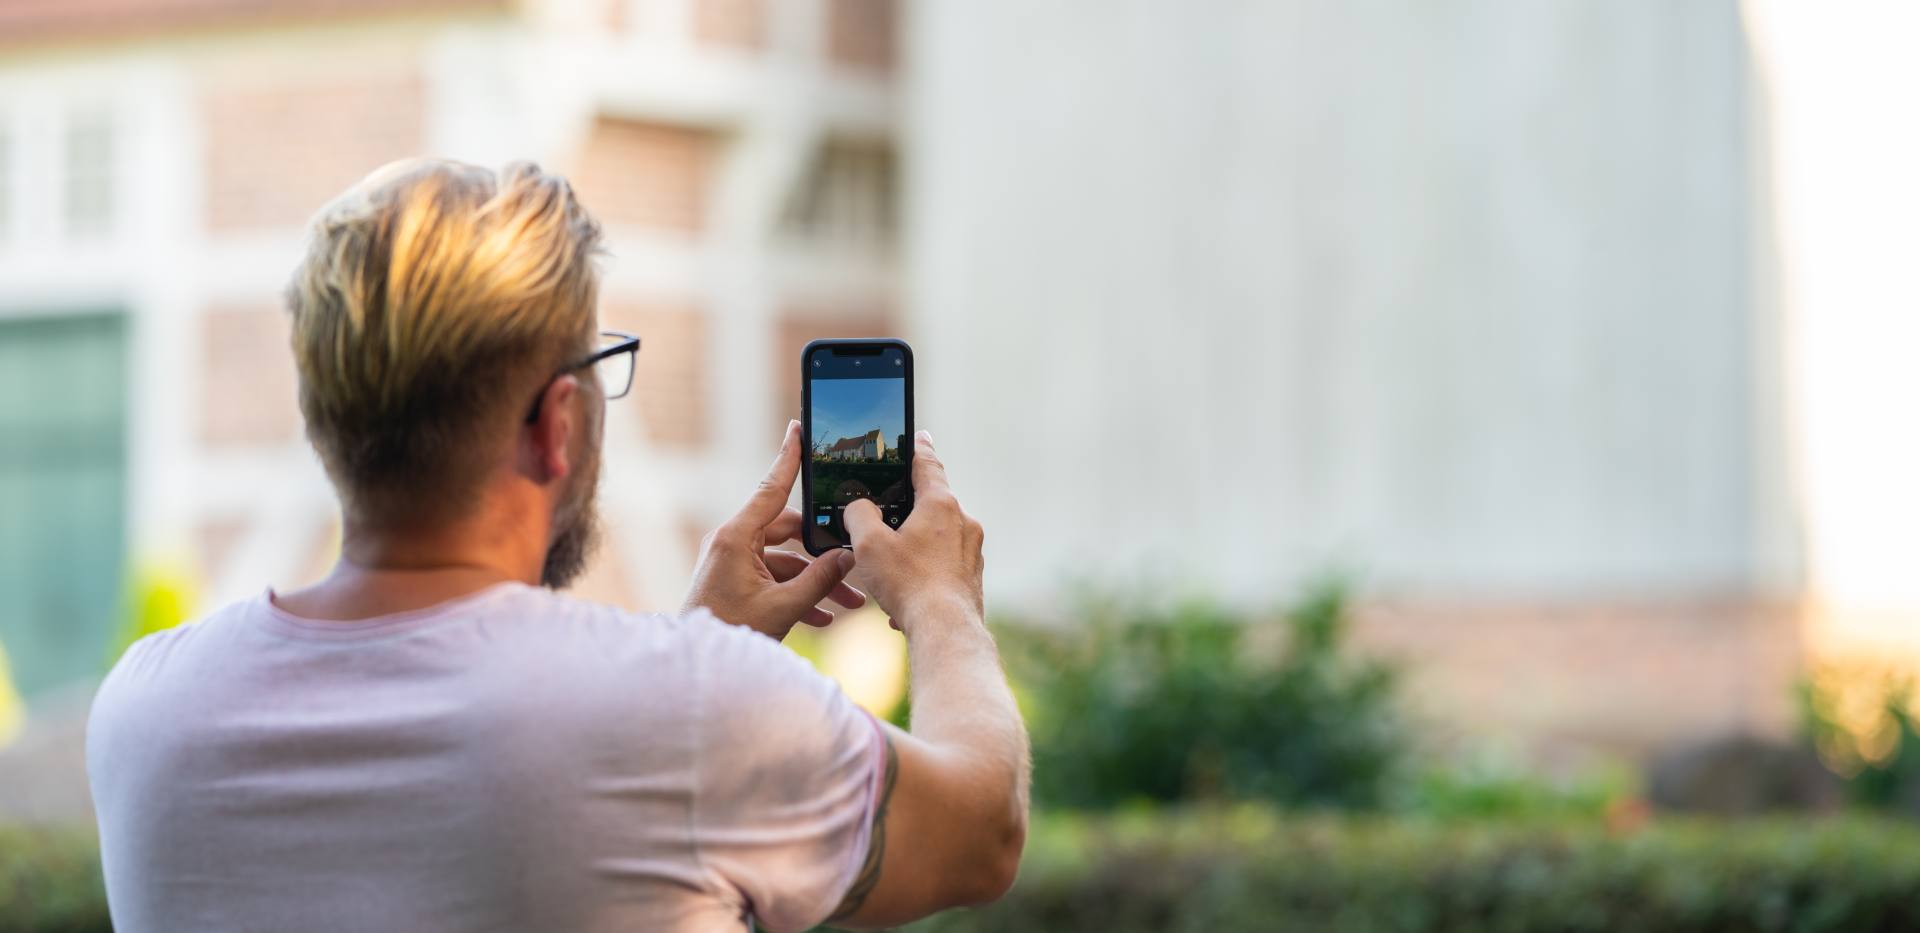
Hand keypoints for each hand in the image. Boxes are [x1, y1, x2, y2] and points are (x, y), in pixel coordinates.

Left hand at [682, 420, 866, 640]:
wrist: (698, 671)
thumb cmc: (731, 634)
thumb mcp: (783, 608)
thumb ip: (819, 580)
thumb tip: (848, 558)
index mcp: (736, 538)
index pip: (772, 489)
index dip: (789, 458)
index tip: (799, 428)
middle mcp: (732, 544)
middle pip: (789, 531)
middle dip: (824, 551)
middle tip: (855, 562)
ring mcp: (733, 564)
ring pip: (786, 560)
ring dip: (817, 579)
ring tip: (850, 601)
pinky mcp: (736, 584)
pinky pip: (774, 579)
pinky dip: (799, 593)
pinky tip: (826, 616)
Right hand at [843, 431, 984, 631]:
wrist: (945, 630)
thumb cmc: (908, 584)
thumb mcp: (868, 544)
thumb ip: (859, 515)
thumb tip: (859, 507)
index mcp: (940, 504)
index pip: (928, 464)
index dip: (919, 448)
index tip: (921, 436)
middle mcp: (963, 523)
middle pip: (932, 505)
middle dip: (908, 514)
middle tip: (886, 524)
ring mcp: (972, 551)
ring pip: (936, 540)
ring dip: (913, 551)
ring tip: (891, 576)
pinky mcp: (972, 577)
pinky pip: (943, 567)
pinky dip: (924, 576)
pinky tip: (906, 598)